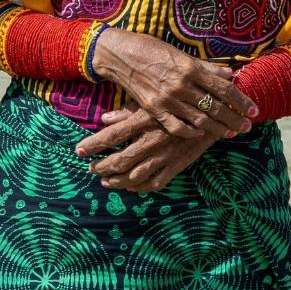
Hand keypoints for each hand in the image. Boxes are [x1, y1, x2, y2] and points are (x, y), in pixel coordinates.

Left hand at [74, 105, 217, 191]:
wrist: (212, 113)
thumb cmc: (177, 103)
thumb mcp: (150, 102)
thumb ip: (127, 111)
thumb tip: (104, 119)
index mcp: (143, 121)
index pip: (111, 136)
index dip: (93, 145)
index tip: (78, 151)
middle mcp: (152, 140)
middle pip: (120, 160)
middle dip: (102, 167)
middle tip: (90, 169)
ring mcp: (165, 155)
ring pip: (135, 175)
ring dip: (117, 180)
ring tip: (105, 181)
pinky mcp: (177, 165)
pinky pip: (155, 182)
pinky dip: (140, 187)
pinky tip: (130, 187)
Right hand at [91, 29, 255, 139]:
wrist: (118, 55)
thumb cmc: (148, 48)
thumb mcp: (178, 53)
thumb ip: (204, 66)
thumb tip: (229, 73)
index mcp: (190, 68)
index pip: (224, 88)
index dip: (241, 101)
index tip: (253, 110)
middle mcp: (181, 85)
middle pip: (215, 107)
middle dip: (234, 118)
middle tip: (246, 127)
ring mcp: (167, 99)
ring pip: (200, 119)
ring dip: (218, 128)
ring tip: (229, 133)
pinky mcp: (154, 109)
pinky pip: (177, 126)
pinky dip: (191, 132)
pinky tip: (199, 133)